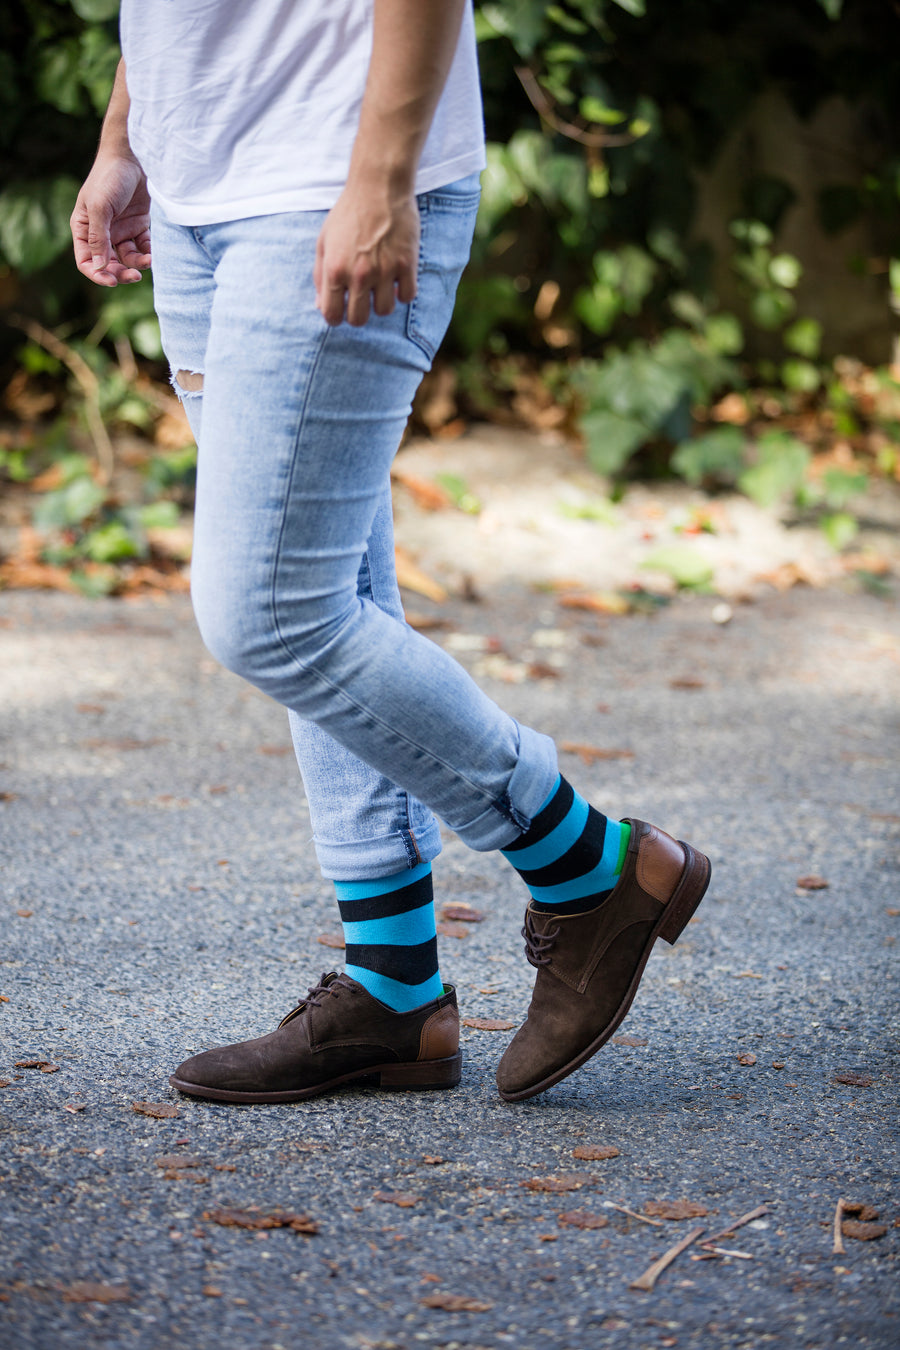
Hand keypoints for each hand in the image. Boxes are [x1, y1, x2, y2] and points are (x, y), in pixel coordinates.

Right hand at [71, 154, 150, 287]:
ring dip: (138, 264)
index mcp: (84, 228)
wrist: (134, 156)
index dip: (97, 274)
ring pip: (128, 259)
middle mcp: (102, 232)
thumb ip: (99, 237)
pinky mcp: (140, 225)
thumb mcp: (100, 207)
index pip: (86, 260)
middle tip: (134, 276)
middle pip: (109, 264)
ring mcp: (122, 229)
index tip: (112, 281)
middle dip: (120, 273)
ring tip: (149, 261)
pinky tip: (155, 253)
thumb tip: (99, 267)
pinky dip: (149, 253)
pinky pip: (144, 247)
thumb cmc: (110, 178)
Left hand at [314, 182, 419, 325]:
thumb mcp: (324, 241)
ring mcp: (385, 270)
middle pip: (359, 319)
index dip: (336, 317)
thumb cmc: (348, 214)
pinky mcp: (407, 264)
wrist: (378, 186)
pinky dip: (403, 292)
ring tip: (381, 285)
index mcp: (334, 269)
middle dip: (359, 313)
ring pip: (384, 311)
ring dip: (382, 302)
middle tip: (362, 298)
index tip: (342, 309)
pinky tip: (397, 278)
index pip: (332, 315)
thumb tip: (321, 305)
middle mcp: (359, 274)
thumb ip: (320, 276)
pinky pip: (408, 296)